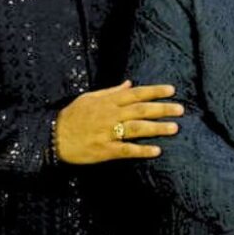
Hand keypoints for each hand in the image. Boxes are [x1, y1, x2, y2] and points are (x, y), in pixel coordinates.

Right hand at [56, 81, 181, 163]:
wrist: (53, 136)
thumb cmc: (72, 116)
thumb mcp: (89, 98)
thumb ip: (111, 91)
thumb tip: (129, 83)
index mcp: (108, 102)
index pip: (135, 94)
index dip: (154, 91)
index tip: (172, 90)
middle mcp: (110, 115)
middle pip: (140, 110)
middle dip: (161, 109)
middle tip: (180, 110)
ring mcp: (107, 133)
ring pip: (136, 128)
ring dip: (156, 128)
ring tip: (174, 128)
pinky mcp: (104, 150)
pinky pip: (126, 149)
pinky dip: (141, 150)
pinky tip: (156, 151)